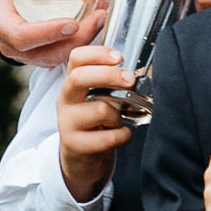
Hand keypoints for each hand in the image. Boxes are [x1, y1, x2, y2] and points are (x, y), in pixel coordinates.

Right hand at [0, 0, 103, 67]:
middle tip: (101, 16)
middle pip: (50, 53)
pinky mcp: (55, 47)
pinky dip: (93, 29)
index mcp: (1, 23)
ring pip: (67, 53)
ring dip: (91, 35)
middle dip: (79, 38)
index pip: (21, 37)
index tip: (72, 23)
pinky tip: (105, 5)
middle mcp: (18, 44)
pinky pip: (75, 45)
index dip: (46, 34)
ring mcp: (38, 49)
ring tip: (107, 10)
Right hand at [56, 44, 135, 200]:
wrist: (83, 157)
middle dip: (109, 75)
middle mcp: (66, 99)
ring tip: (120, 120)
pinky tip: (123, 135)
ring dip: (118, 115)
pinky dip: (122, 136)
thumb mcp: (102, 97)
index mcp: (73, 82)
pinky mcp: (74, 144)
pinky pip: (106, 137)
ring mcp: (66, 122)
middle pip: (79, 77)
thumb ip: (115, 82)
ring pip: (99, 109)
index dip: (98, 53)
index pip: (77, 58)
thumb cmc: (99, 121)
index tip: (119, 57)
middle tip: (131, 80)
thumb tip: (145, 69)